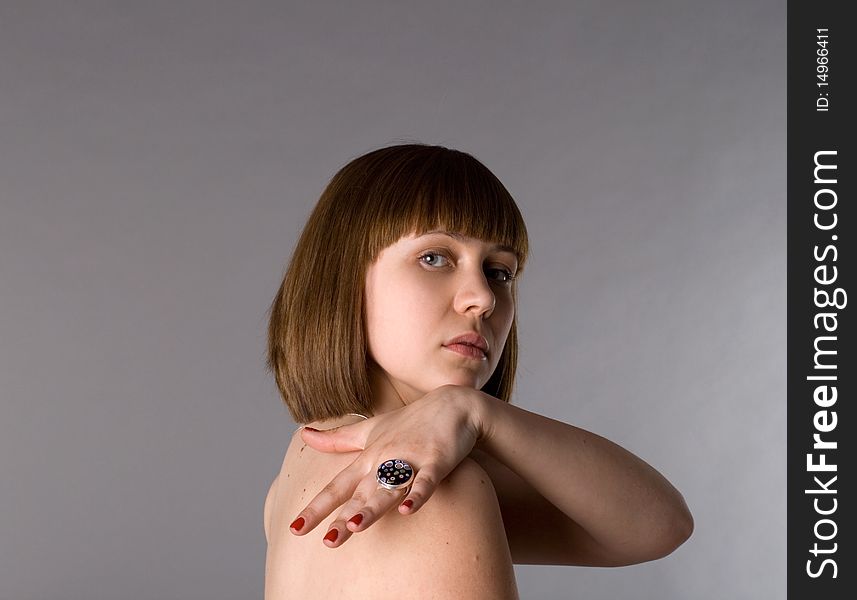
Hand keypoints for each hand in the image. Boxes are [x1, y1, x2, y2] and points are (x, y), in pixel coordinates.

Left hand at [289, 384, 485, 547]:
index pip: (337, 487)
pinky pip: (426, 480)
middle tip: (327, 543)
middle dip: (344, 518)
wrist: (453, 405)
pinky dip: (418, 494)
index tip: (295, 530)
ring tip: (356, 527)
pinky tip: (407, 510)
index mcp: (368, 458)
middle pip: (361, 494)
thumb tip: (303, 433)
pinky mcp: (436, 460)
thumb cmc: (410, 422)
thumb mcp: (370, 430)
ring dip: (373, 507)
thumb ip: (337, 439)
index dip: (316, 508)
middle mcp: (384, 460)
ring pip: (388, 488)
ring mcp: (410, 460)